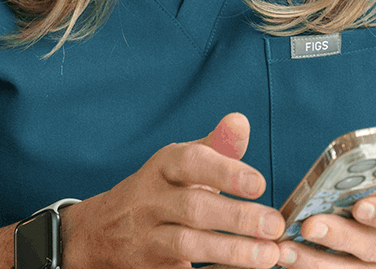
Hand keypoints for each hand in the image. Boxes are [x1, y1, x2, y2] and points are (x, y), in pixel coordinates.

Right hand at [63, 113, 285, 268]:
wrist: (100, 232)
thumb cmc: (159, 192)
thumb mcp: (180, 164)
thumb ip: (216, 146)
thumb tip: (240, 121)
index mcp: (161, 169)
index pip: (190, 163)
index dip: (225, 172)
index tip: (259, 183)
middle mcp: (150, 201)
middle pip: (193, 207)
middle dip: (237, 217)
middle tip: (275, 225)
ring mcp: (146, 237)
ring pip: (187, 244)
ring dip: (231, 250)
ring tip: (268, 254)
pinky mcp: (150, 268)